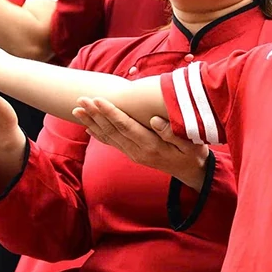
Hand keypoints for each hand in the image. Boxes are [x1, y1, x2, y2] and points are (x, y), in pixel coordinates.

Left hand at [72, 97, 208, 187]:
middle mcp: (137, 151)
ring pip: (108, 136)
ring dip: (92, 122)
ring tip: (77, 110)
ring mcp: (133, 154)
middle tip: (80, 100)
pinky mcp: (133, 154)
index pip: (126, 126)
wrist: (192, 172)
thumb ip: (171, 132)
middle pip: (112, 130)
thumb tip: (153, 119)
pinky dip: (99, 134)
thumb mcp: (190, 143)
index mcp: (151, 146)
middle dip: (95, 114)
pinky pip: (112, 143)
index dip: (111, 112)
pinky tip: (89, 127)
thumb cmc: (194, 153)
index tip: (97, 99)